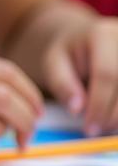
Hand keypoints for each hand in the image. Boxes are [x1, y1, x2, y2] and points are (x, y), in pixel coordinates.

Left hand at [41, 17, 117, 134]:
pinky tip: (112, 118)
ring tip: (102, 124)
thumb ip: (62, 83)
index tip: (88, 127)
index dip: (99, 105)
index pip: (106, 74)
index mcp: (103, 35)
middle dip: (111, 115)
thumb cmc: (68, 53)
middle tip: (94, 130)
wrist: (86, 40)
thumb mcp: (54, 62)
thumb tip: (77, 109)